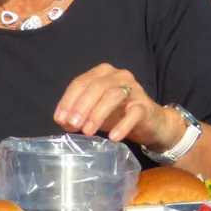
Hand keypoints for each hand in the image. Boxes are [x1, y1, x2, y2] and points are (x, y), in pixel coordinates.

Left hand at [54, 64, 181, 148]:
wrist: (150, 123)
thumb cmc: (118, 114)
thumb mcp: (94, 113)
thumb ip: (78, 114)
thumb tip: (62, 122)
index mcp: (102, 73)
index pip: (80, 82)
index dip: (68, 100)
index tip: (60, 119)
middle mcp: (118, 76)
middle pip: (96, 86)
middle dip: (81, 106)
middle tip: (72, 124)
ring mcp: (134, 89)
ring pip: (113, 96)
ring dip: (97, 114)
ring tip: (87, 131)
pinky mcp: (145, 105)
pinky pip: (133, 113)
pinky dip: (122, 125)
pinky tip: (113, 137)